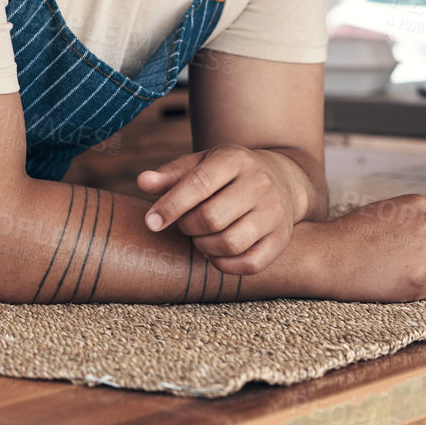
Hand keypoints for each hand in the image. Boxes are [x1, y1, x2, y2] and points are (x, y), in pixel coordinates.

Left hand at [136, 145, 306, 275]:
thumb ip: (171, 175)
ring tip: (200, 238)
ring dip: (204, 247)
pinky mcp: (281, 238)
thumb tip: (143, 181)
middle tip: (185, 224)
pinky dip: (225, 265)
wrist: (282, 178)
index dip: (171, 206)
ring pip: (231, 243)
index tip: (151, 222)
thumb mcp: (201, 164)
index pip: (199, 184)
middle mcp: (259, 184)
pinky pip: (250, 264)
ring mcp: (274, 212)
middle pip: (212, 218)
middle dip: (188, 227)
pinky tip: (216, 253)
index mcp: (234, 159)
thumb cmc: (229, 173)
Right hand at [314, 195, 425, 301]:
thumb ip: (416, 220)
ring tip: (397, 276)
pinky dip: (415, 295)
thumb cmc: (349, 236)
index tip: (425, 254)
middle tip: (412, 270)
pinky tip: (392, 284)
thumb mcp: (386, 212)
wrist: (325, 254)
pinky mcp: (419, 277)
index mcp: (421, 205)